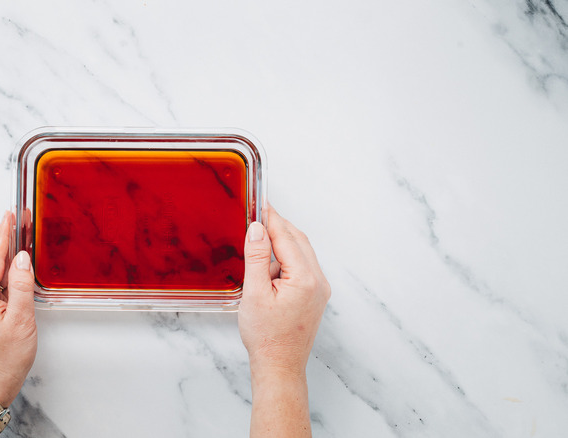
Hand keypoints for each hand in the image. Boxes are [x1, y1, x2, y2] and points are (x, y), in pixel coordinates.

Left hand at [0, 212, 37, 406]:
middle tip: (18, 223)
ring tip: (19, 243)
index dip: (3, 236)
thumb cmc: (5, 360)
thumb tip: (21, 259)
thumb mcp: (21, 320)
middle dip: (4, 243)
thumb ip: (21, 286)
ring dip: (4, 259)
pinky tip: (13, 271)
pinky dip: (1, 275)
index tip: (8, 217)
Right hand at [238, 207, 329, 377]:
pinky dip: (287, 257)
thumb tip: (258, 228)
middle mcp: (318, 281)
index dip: (271, 218)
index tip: (260, 203)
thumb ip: (257, 257)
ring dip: (282, 241)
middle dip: (278, 226)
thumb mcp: (254, 293)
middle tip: (258, 214)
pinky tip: (270, 263)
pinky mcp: (315, 296)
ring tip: (259, 239)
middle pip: (298, 240)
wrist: (279, 366)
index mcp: (305, 278)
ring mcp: (319, 289)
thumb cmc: (266, 337)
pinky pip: (302, 266)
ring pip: (301, 252)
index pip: (286, 237)